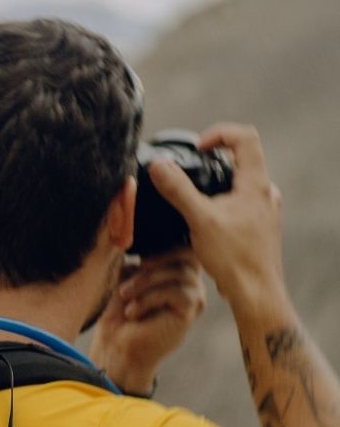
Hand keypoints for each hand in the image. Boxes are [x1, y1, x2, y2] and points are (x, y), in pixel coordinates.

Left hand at [89, 251, 206, 393]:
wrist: (116, 345)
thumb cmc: (119, 311)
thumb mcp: (126, 276)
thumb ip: (139, 256)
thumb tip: (136, 228)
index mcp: (176, 270)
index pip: (182, 242)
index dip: (161, 244)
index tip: (134, 257)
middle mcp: (190, 282)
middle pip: (186, 253)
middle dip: (154, 262)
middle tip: (129, 278)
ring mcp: (194, 296)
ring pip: (179, 273)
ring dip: (145, 282)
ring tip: (125, 297)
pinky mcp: (191, 311)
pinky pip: (178, 292)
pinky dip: (150, 298)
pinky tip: (134, 312)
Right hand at [147, 123, 286, 315]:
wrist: (255, 292)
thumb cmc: (233, 258)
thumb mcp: (199, 219)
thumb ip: (178, 190)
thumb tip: (159, 167)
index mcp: (256, 184)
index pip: (245, 138)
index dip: (219, 134)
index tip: (197, 148)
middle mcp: (266, 193)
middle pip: (243, 160)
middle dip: (214, 161)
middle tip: (192, 172)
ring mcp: (266, 211)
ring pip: (242, 185)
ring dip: (218, 185)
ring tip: (196, 202)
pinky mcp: (260, 227)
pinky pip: (242, 205)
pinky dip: (223, 205)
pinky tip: (206, 225)